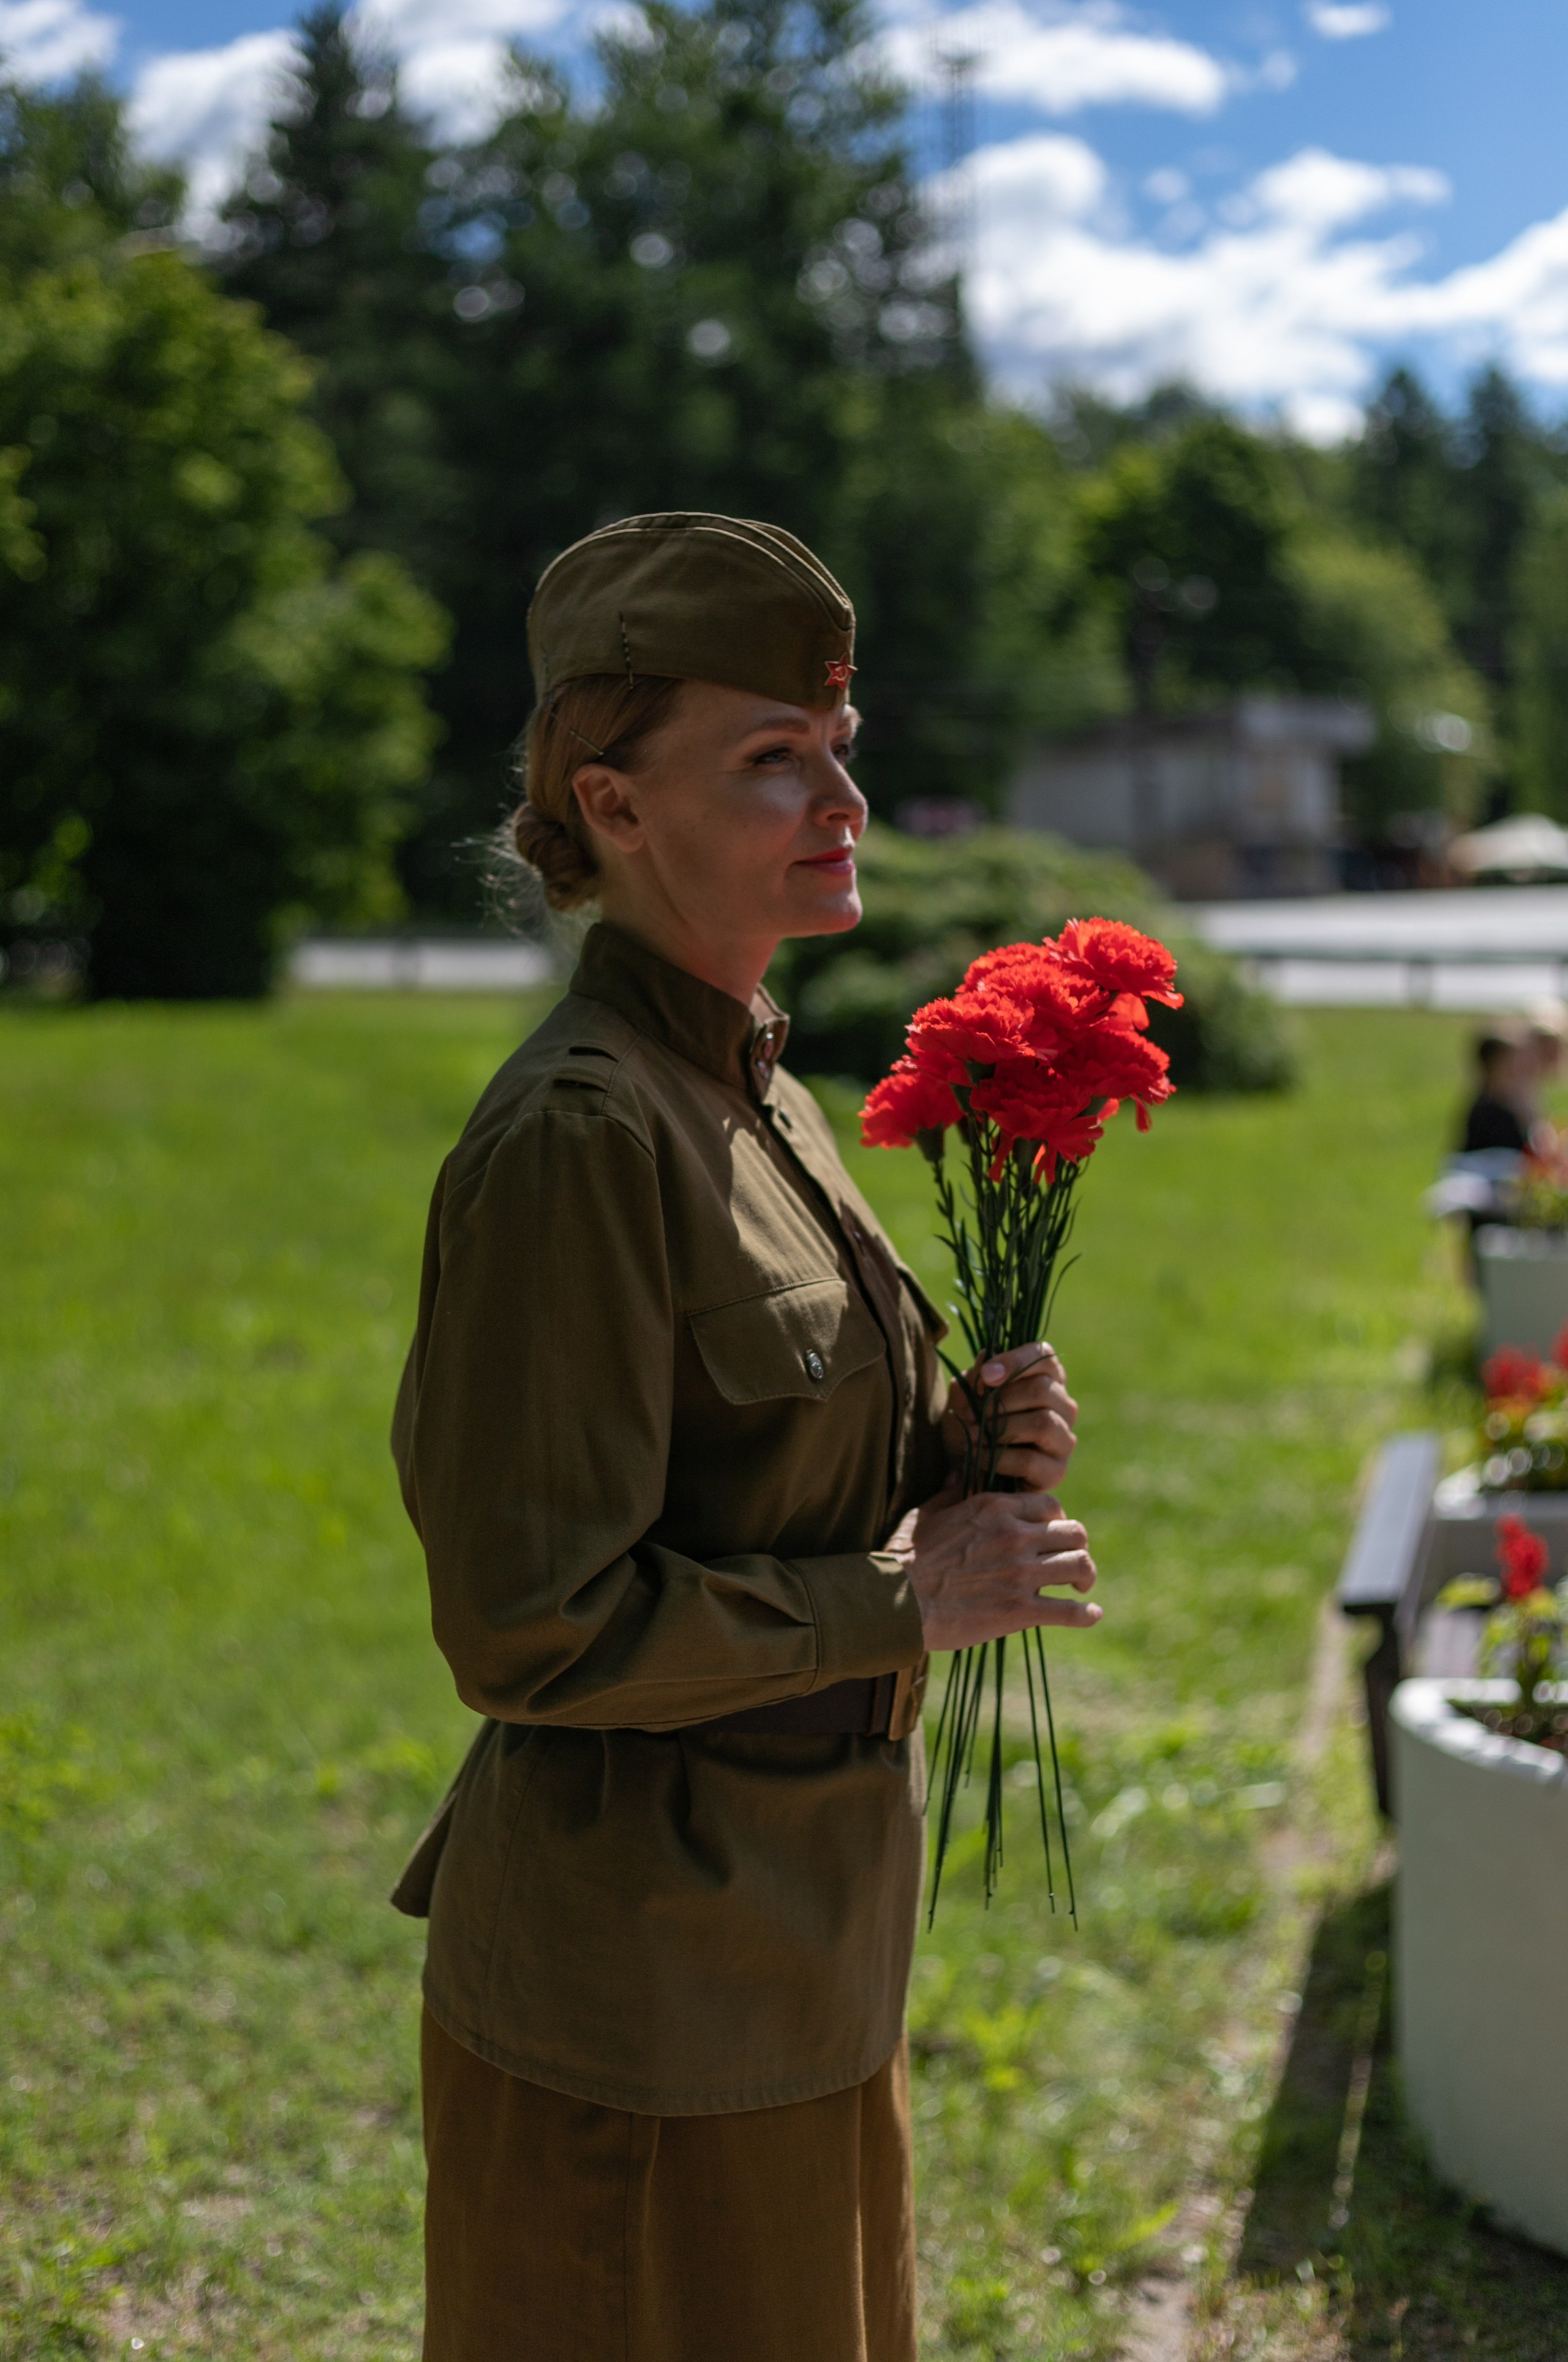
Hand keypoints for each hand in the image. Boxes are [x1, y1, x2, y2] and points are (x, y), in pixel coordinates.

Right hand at [887, 1488, 1099, 1653]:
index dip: (1056, 1520)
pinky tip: (1091, 1616)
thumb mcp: (927, 1513)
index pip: (1050, 1505)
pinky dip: (1084, 1615)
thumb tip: (956, 1469)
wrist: (895, 1601)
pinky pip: (1068, 1611)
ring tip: (1081, 1587)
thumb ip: (949, 1490)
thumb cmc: (904, 1556)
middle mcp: (1014, 1536)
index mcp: (995, 1508)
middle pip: (1074, 1532)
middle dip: (1077, 1546)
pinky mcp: (1019, 1610)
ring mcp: (1020, 1574)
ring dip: (1086, 1576)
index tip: (1049, 1535)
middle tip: (1070, 1560)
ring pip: (1079, 1565)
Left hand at [942, 1341, 1077, 1493]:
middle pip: (1041, 1390)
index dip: (1016, 1361)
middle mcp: (1063, 1406)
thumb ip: (976, 1377)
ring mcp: (1063, 1439)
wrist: (965, 1468)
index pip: (1044, 1356)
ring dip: (1000, 1428)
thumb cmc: (971, 1424)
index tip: (986, 1375)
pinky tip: (978, 1457)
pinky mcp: (1055, 1471)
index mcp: (1046, 1378)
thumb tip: (987, 1357)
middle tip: (970, 1413)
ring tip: (972, 1434)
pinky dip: (998, 1458)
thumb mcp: (966, 1397)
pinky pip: (1031, 1460)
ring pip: (1043, 1423)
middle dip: (1001, 1400)